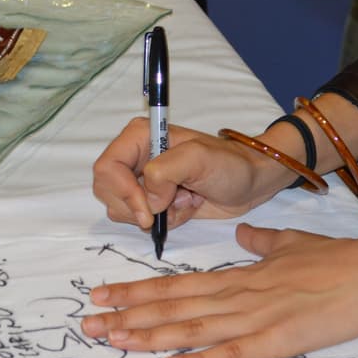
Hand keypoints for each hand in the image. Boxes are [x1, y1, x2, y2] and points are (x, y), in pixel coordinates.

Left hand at [80, 223, 357, 357]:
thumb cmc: (339, 259)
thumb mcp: (291, 243)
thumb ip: (262, 243)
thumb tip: (243, 236)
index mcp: (241, 274)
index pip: (177, 283)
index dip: (137, 290)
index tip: (102, 293)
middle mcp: (240, 293)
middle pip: (173, 304)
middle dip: (126, 314)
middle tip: (87, 323)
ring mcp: (258, 315)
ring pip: (193, 326)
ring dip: (150, 335)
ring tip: (113, 340)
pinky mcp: (281, 337)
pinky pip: (235, 351)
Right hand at [91, 118, 293, 231]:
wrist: (250, 182)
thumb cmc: (229, 164)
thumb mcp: (199, 158)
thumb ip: (164, 171)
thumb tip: (149, 199)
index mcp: (139, 136)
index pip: (107, 167)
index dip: (123, 192)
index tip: (149, 210)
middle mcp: (134, 157)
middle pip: (108, 192)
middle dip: (139, 206)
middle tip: (171, 203)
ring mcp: (142, 181)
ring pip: (122, 210)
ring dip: (156, 213)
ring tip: (185, 199)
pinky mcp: (152, 201)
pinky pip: (140, 220)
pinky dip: (165, 221)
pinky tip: (187, 206)